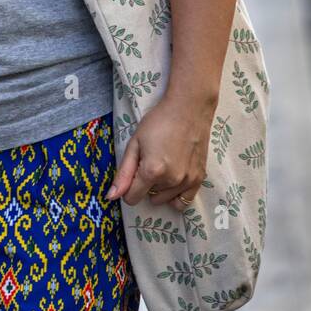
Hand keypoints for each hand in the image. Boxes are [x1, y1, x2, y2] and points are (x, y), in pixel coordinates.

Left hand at [105, 91, 215, 209]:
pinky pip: (184, 201)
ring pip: (165, 199)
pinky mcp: (199, 179)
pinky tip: (173, 179)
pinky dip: (175, 195)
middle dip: (145, 184)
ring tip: (163, 165)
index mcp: (152, 171)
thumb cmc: (158, 122)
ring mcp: (187, 181)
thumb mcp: (134, 143)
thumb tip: (112, 196)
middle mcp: (171, 181)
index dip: (128, 188)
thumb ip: (123, 172)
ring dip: (160, 188)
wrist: (188, 109)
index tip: (132, 172)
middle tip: (150, 161)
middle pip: (149, 197)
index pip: (132, 198)